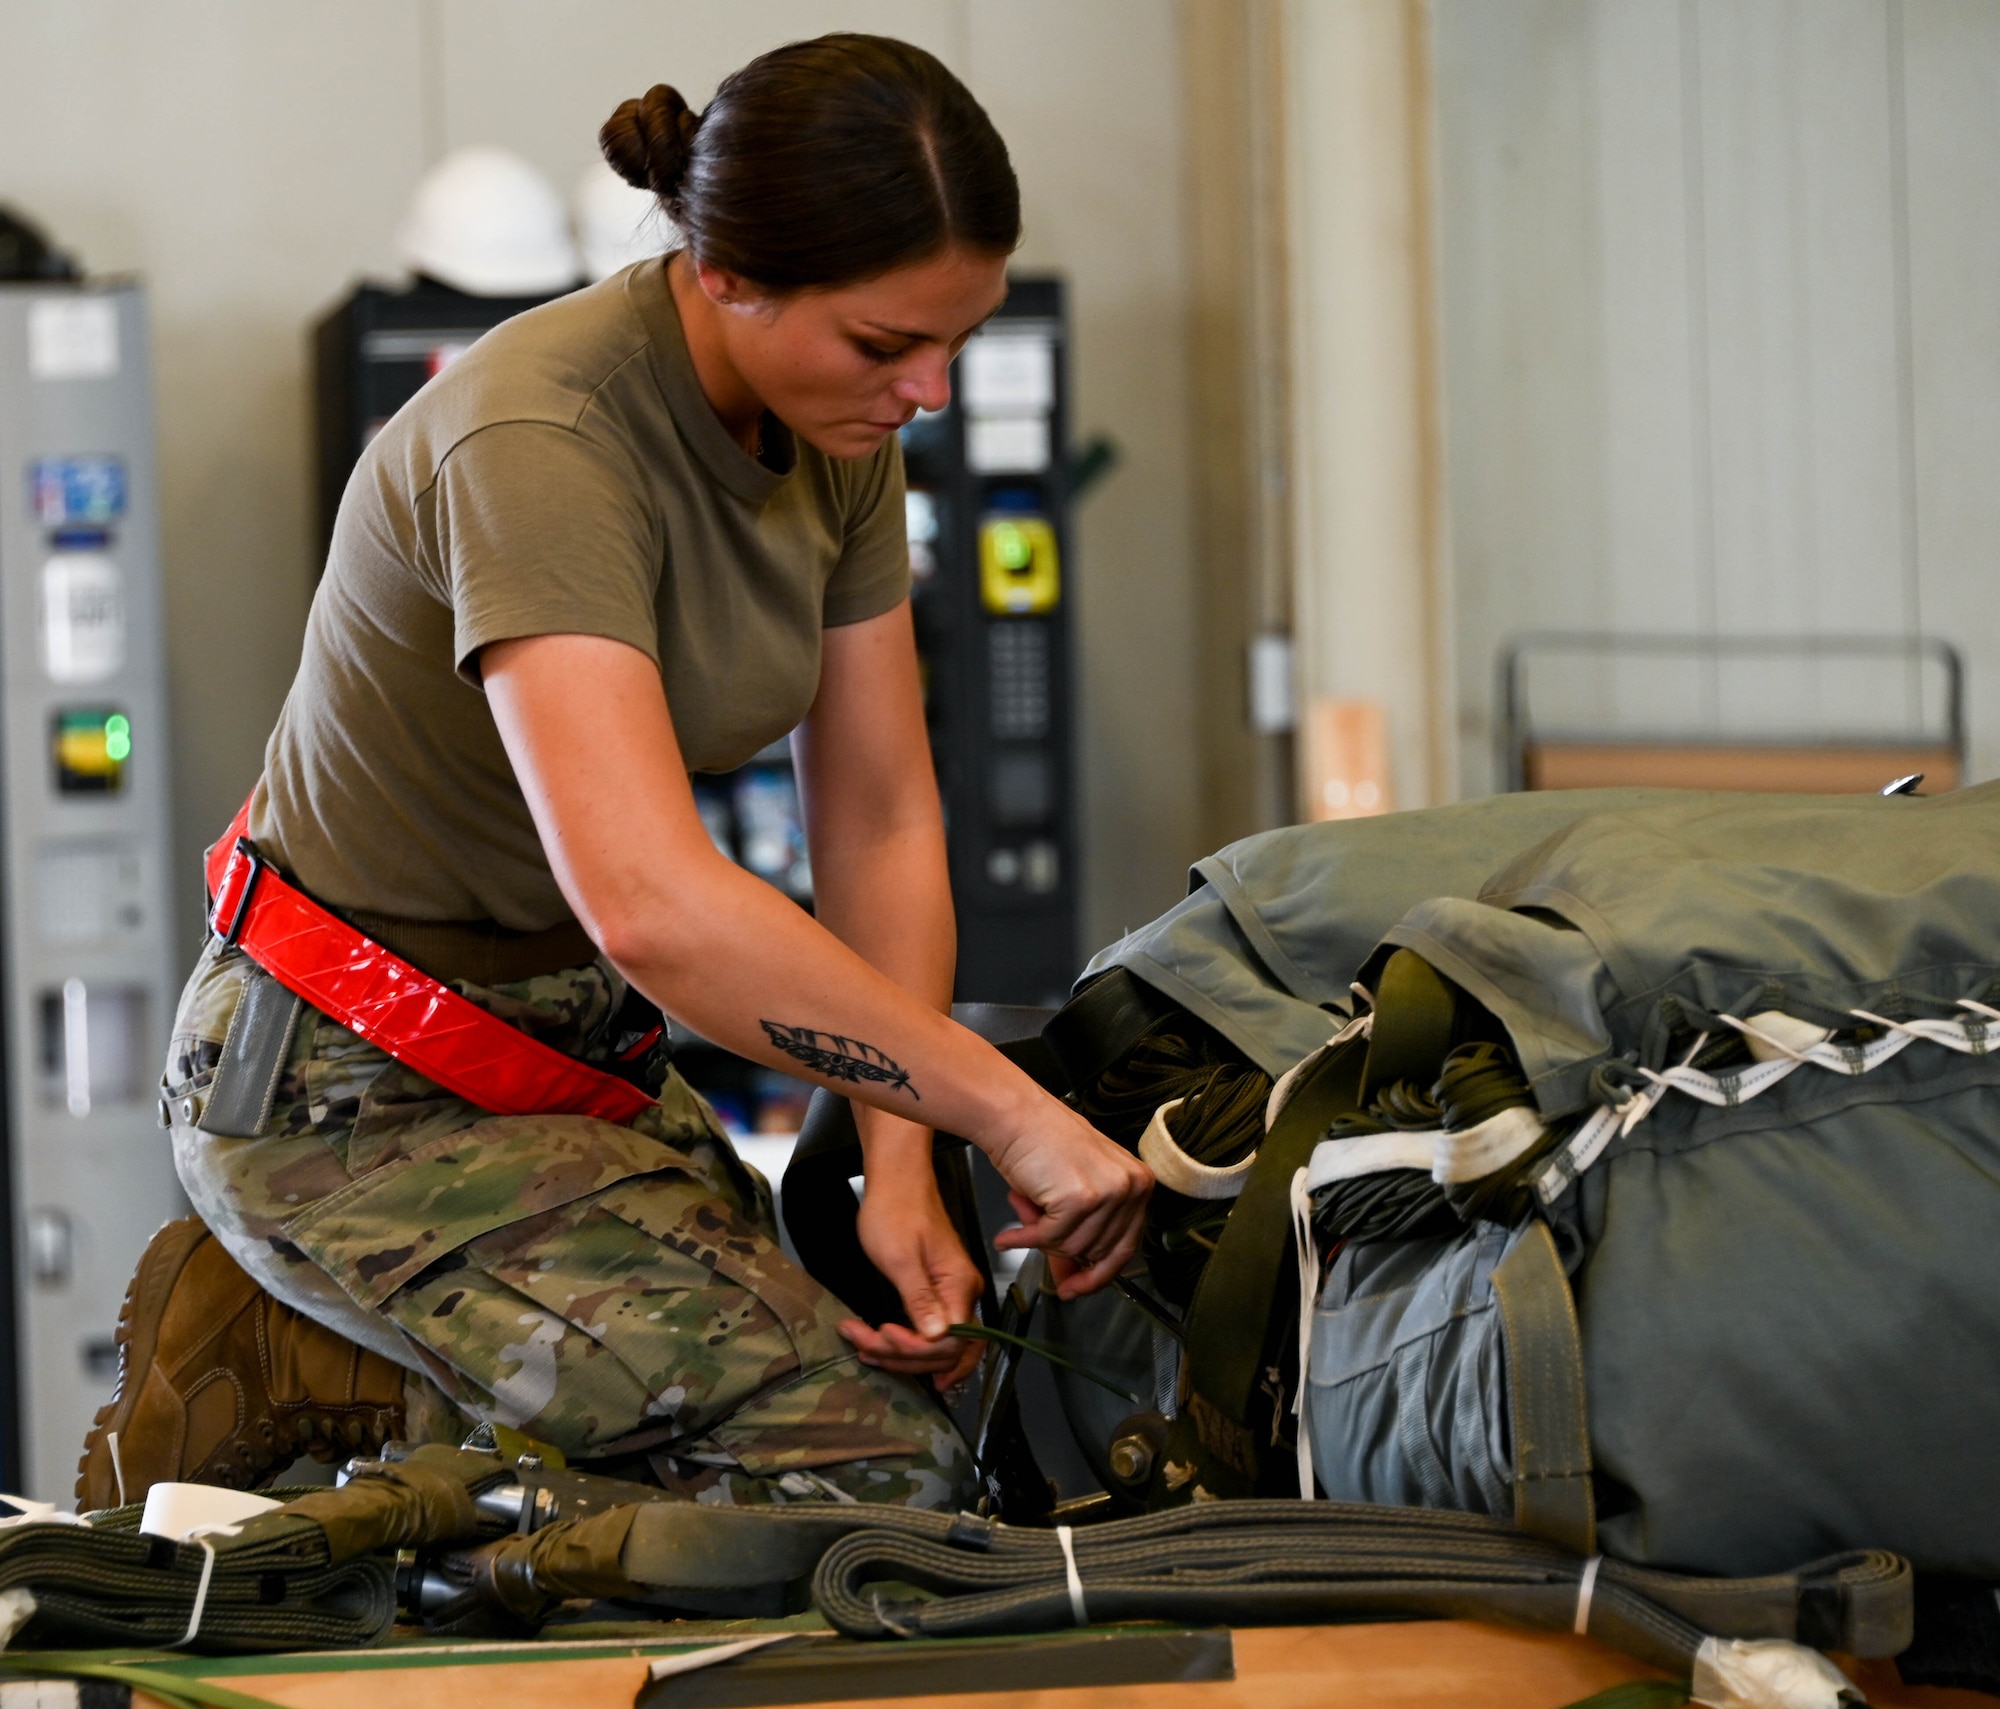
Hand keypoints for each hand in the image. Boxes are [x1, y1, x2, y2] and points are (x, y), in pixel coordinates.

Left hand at [839, 1141, 985, 1391]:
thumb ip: (920, 1300)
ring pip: (935, 1345)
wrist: (896, 1182)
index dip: (917, 1349)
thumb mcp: (900, 1258)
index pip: (952, 1342)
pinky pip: (928, 1331)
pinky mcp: (936, 1292)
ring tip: (864, 1348)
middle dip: (903, 1356)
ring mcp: (951, 1293)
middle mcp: (962, 1293)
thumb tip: (937, 1337)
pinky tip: (882, 1347)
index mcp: (959, 1284)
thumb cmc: (896, 1210)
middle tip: (866, 1346)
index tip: (884, 1336)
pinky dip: (904, 1345)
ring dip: (900, 1355)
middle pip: (946, 1350)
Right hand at [981, 1092, 1153, 1299]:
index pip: (1126, 1246)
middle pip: (1098, 1251)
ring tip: (1025, 1213)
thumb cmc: (1040, 1142)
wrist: (1014, 1114)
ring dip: (1041, 1240)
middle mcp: (1131, 1186)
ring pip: (1073, 1247)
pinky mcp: (1080, 1198)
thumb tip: (1072, 1282)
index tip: (1078, 1287)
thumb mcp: (1073, 1190)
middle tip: (1037, 1244)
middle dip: (1062, 1253)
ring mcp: (1109, 1192)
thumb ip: (1079, 1236)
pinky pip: (1049, 1239)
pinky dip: (1023, 1240)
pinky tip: (1008, 1236)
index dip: (1098, 1274)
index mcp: (1138, 1181)